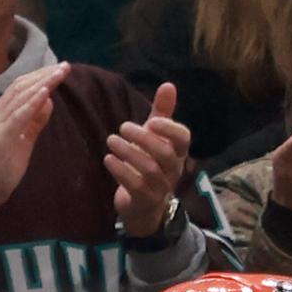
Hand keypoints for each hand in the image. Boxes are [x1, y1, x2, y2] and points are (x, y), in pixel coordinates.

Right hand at [0, 60, 65, 224]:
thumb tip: (48, 101)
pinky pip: (18, 115)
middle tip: (64, 66)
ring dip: (42, 83)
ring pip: (20, 97)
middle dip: (44, 75)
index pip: (20, 88)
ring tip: (59, 73)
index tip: (58, 69)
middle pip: (21, 87)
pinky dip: (32, 102)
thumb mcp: (22, 141)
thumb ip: (34, 121)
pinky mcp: (0, 137)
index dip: (39, 76)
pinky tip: (46, 92)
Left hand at [104, 80, 192, 237]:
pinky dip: (120, 170)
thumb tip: (169, 84)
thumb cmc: (150, 164)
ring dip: (128, 152)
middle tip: (122, 127)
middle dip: (143, 138)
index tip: (151, 120)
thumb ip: (162, 113)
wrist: (143, 207)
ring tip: (111, 140)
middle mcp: (173, 170)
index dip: (169, 128)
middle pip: (165, 153)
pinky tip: (108, 158)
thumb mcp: (155, 138)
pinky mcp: (144, 200)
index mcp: (178, 153)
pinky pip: (135, 185)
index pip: (183, 138)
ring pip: (149, 169)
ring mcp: (160, 188)